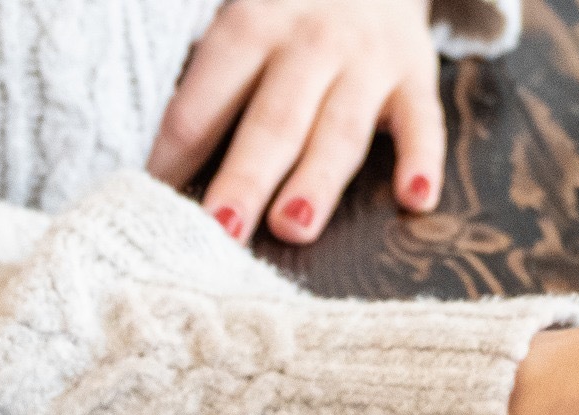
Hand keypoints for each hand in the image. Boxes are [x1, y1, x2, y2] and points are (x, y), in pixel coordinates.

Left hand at [147, 0, 442, 244]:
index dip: (177, 152)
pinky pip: (423, 121)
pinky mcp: (415, 76)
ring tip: (292, 226)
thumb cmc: (291, 10)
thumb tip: (174, 159)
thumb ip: (218, 78)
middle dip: (247, 177)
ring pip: (340, 129)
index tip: (155, 203)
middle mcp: (309, 43)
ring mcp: (367, 62)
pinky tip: (415, 198)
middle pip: (274, 121)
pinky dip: (423, 159)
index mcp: (251, 26)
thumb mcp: (246, 18)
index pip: (205, 100)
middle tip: (222, 229)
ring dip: (318, 180)